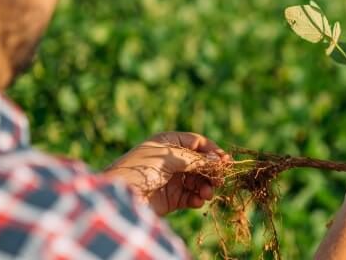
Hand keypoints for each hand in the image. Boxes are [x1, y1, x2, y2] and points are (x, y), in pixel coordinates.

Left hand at [103, 132, 230, 215]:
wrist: (120, 198)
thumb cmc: (140, 170)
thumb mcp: (170, 158)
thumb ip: (196, 159)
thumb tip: (218, 160)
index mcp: (168, 143)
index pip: (197, 143)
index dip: (212, 151)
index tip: (226, 162)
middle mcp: (171, 161)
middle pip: (200, 163)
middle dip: (210, 172)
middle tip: (219, 181)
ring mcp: (170, 180)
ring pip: (196, 181)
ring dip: (205, 187)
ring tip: (207, 194)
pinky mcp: (170, 199)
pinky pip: (189, 197)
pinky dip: (196, 199)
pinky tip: (198, 202)